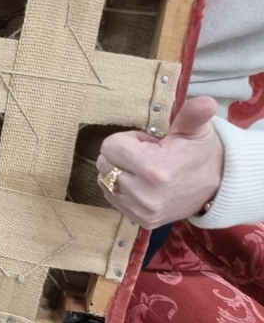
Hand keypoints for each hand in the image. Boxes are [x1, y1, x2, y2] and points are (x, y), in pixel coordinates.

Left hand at [96, 96, 224, 229]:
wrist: (219, 187)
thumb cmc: (201, 154)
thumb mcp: (196, 131)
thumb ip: (192, 115)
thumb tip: (205, 102)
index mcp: (154, 170)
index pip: (110, 146)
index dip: (127, 140)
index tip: (147, 144)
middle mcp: (144, 194)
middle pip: (104, 163)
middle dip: (122, 156)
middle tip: (147, 157)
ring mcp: (141, 210)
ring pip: (105, 180)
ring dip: (119, 172)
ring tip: (145, 171)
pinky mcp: (140, 221)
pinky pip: (111, 197)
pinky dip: (120, 188)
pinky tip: (142, 184)